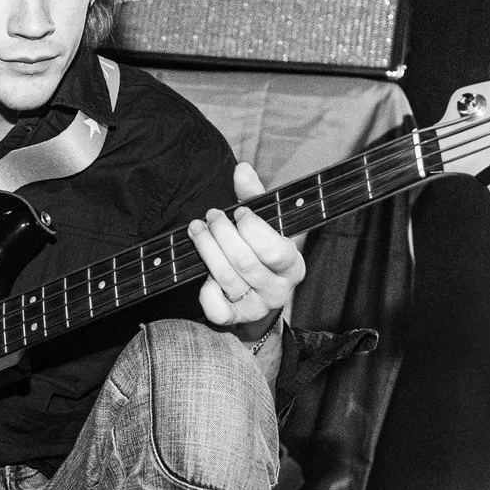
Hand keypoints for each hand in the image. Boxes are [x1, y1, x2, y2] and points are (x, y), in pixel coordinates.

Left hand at [188, 161, 304, 335]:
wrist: (259, 291)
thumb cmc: (262, 249)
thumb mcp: (265, 222)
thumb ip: (254, 196)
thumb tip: (242, 169)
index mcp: (293, 265)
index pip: (274, 249)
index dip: (251, 228)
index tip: (238, 212)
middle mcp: (278, 290)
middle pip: (244, 262)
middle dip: (222, 234)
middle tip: (210, 217)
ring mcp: (256, 307)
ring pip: (226, 279)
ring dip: (206, 250)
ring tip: (196, 230)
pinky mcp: (235, 320)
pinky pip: (217, 310)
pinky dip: (206, 291)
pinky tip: (203, 274)